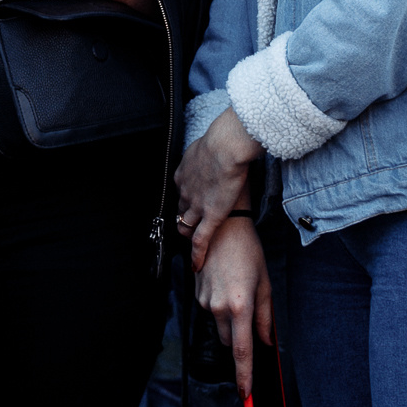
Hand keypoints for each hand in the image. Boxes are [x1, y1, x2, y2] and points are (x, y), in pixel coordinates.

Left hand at [175, 107, 264, 268]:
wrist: (225, 147)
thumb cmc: (220, 141)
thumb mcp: (207, 145)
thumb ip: (206, 154)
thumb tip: (212, 151)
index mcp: (184, 176)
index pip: (181, 195)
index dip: (186, 203)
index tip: (191, 206)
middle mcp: (186, 193)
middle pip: (181, 213)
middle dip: (185, 221)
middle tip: (191, 228)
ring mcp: (197, 207)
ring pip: (187, 228)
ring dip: (190, 236)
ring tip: (194, 246)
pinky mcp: (210, 217)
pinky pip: (200, 241)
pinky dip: (197, 254)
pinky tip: (196, 265)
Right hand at [194, 216, 273, 397]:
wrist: (220, 227)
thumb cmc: (247, 251)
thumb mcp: (265, 284)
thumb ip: (266, 317)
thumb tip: (267, 341)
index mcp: (240, 306)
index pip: (243, 351)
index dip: (244, 375)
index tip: (245, 394)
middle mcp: (219, 308)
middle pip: (231, 341)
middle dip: (241, 335)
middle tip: (250, 309)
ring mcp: (205, 301)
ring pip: (221, 326)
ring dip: (230, 318)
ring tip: (238, 288)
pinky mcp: (197, 294)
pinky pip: (211, 310)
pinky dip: (220, 305)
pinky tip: (226, 282)